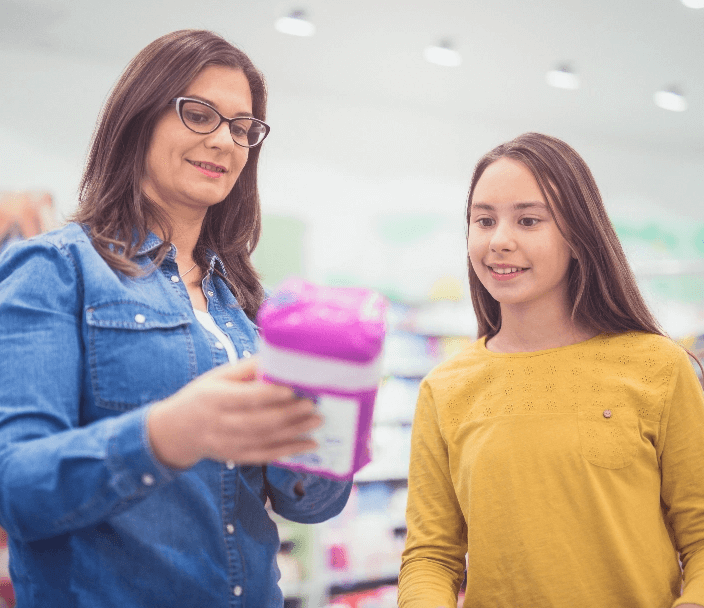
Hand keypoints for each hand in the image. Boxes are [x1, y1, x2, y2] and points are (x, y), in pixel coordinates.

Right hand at [147, 356, 321, 468]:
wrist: (176, 431)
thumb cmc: (202, 396)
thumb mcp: (217, 376)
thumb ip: (246, 368)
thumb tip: (276, 356)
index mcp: (216, 398)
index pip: (247, 398)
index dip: (271, 395)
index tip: (294, 389)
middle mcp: (222, 424)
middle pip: (260, 421)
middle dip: (290, 414)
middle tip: (314, 405)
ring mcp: (229, 444)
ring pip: (267, 440)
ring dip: (296, 431)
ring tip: (317, 421)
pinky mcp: (237, 457)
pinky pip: (267, 456)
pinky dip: (290, 451)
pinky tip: (310, 445)